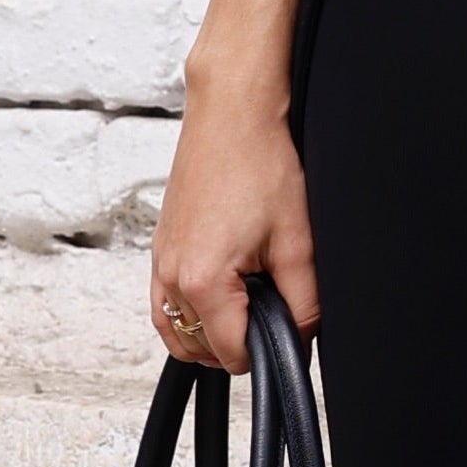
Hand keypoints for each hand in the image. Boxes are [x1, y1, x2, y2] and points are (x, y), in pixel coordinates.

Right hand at [150, 0, 334, 368]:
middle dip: (238, 343)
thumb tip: (304, 335)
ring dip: (211, 332)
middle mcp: (171, 276)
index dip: (269, 350)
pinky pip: (168, 302)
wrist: (233, 110)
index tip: (290, 328)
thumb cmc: (262, 163)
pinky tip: (227, 289)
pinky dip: (193, 309)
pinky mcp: (162, 245)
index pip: (233, 356)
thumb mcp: (299, 241)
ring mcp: (161, 261)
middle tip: (274, 311)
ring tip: (250, 307)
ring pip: (178, 330)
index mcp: (202, 281)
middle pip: (200, 350)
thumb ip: (304, 302)